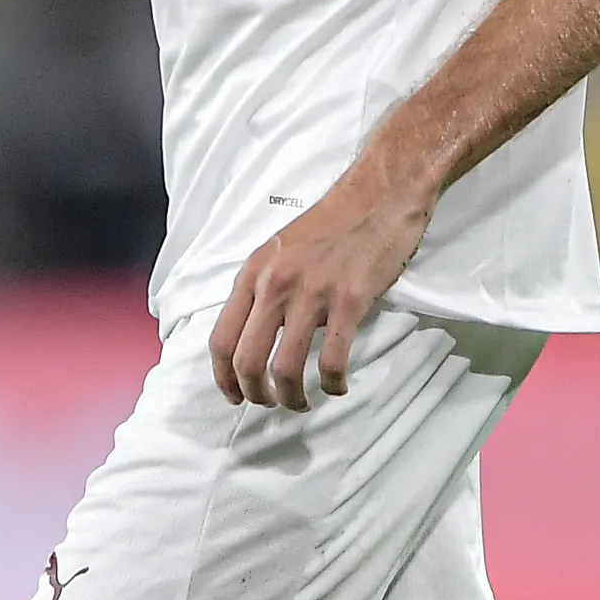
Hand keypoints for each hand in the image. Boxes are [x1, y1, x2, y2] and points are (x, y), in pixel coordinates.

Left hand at [208, 161, 433, 410]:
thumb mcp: (280, 251)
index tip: (235, 396)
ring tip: (303, 402)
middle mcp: (275, 284)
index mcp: (254, 273)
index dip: (223, 378)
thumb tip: (251, 334)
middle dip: (255, 395)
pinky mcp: (349, 300)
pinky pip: (332, 360)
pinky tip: (338, 385)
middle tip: (271, 404)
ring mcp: (311, 293)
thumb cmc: (331, 224)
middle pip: (246, 361)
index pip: (221, 339)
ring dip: (292, 398)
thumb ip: (263, 288)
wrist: (377, 195)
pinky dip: (333, 384)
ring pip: (285, 369)